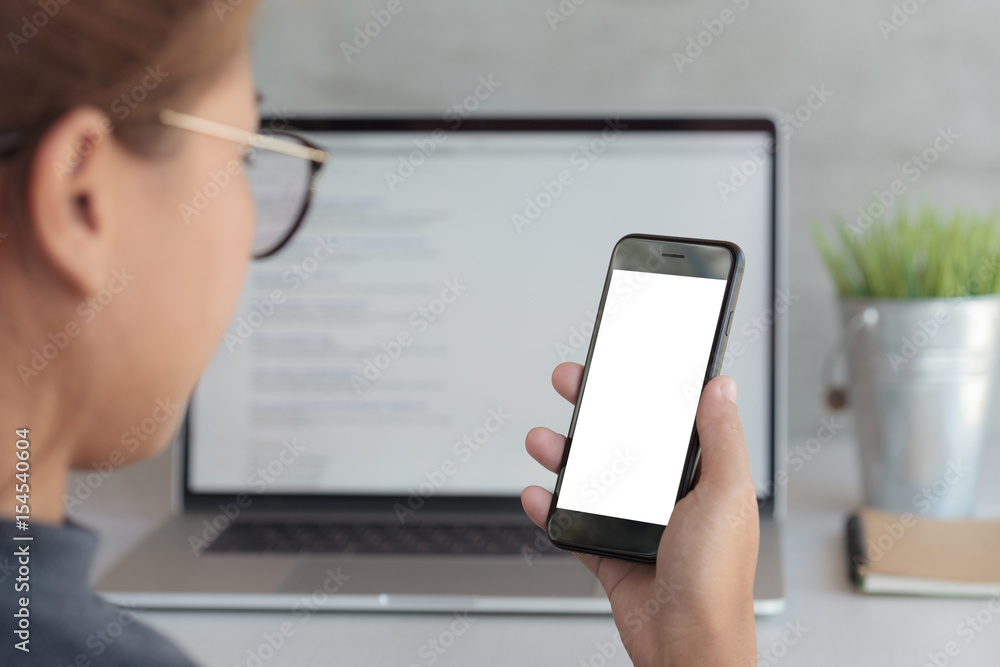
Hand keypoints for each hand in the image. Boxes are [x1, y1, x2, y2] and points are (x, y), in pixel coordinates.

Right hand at [522, 363, 758, 666]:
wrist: (686, 647)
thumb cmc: (717, 581)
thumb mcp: (725, 494)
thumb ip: (722, 438)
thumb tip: (721, 387)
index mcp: (703, 478)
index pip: (670, 421)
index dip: (644, 391)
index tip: (621, 366)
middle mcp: (670, 498)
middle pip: (624, 442)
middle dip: (594, 412)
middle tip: (571, 385)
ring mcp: (638, 525)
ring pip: (593, 479)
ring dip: (564, 457)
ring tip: (543, 441)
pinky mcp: (612, 554)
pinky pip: (574, 524)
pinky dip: (551, 509)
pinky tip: (538, 495)